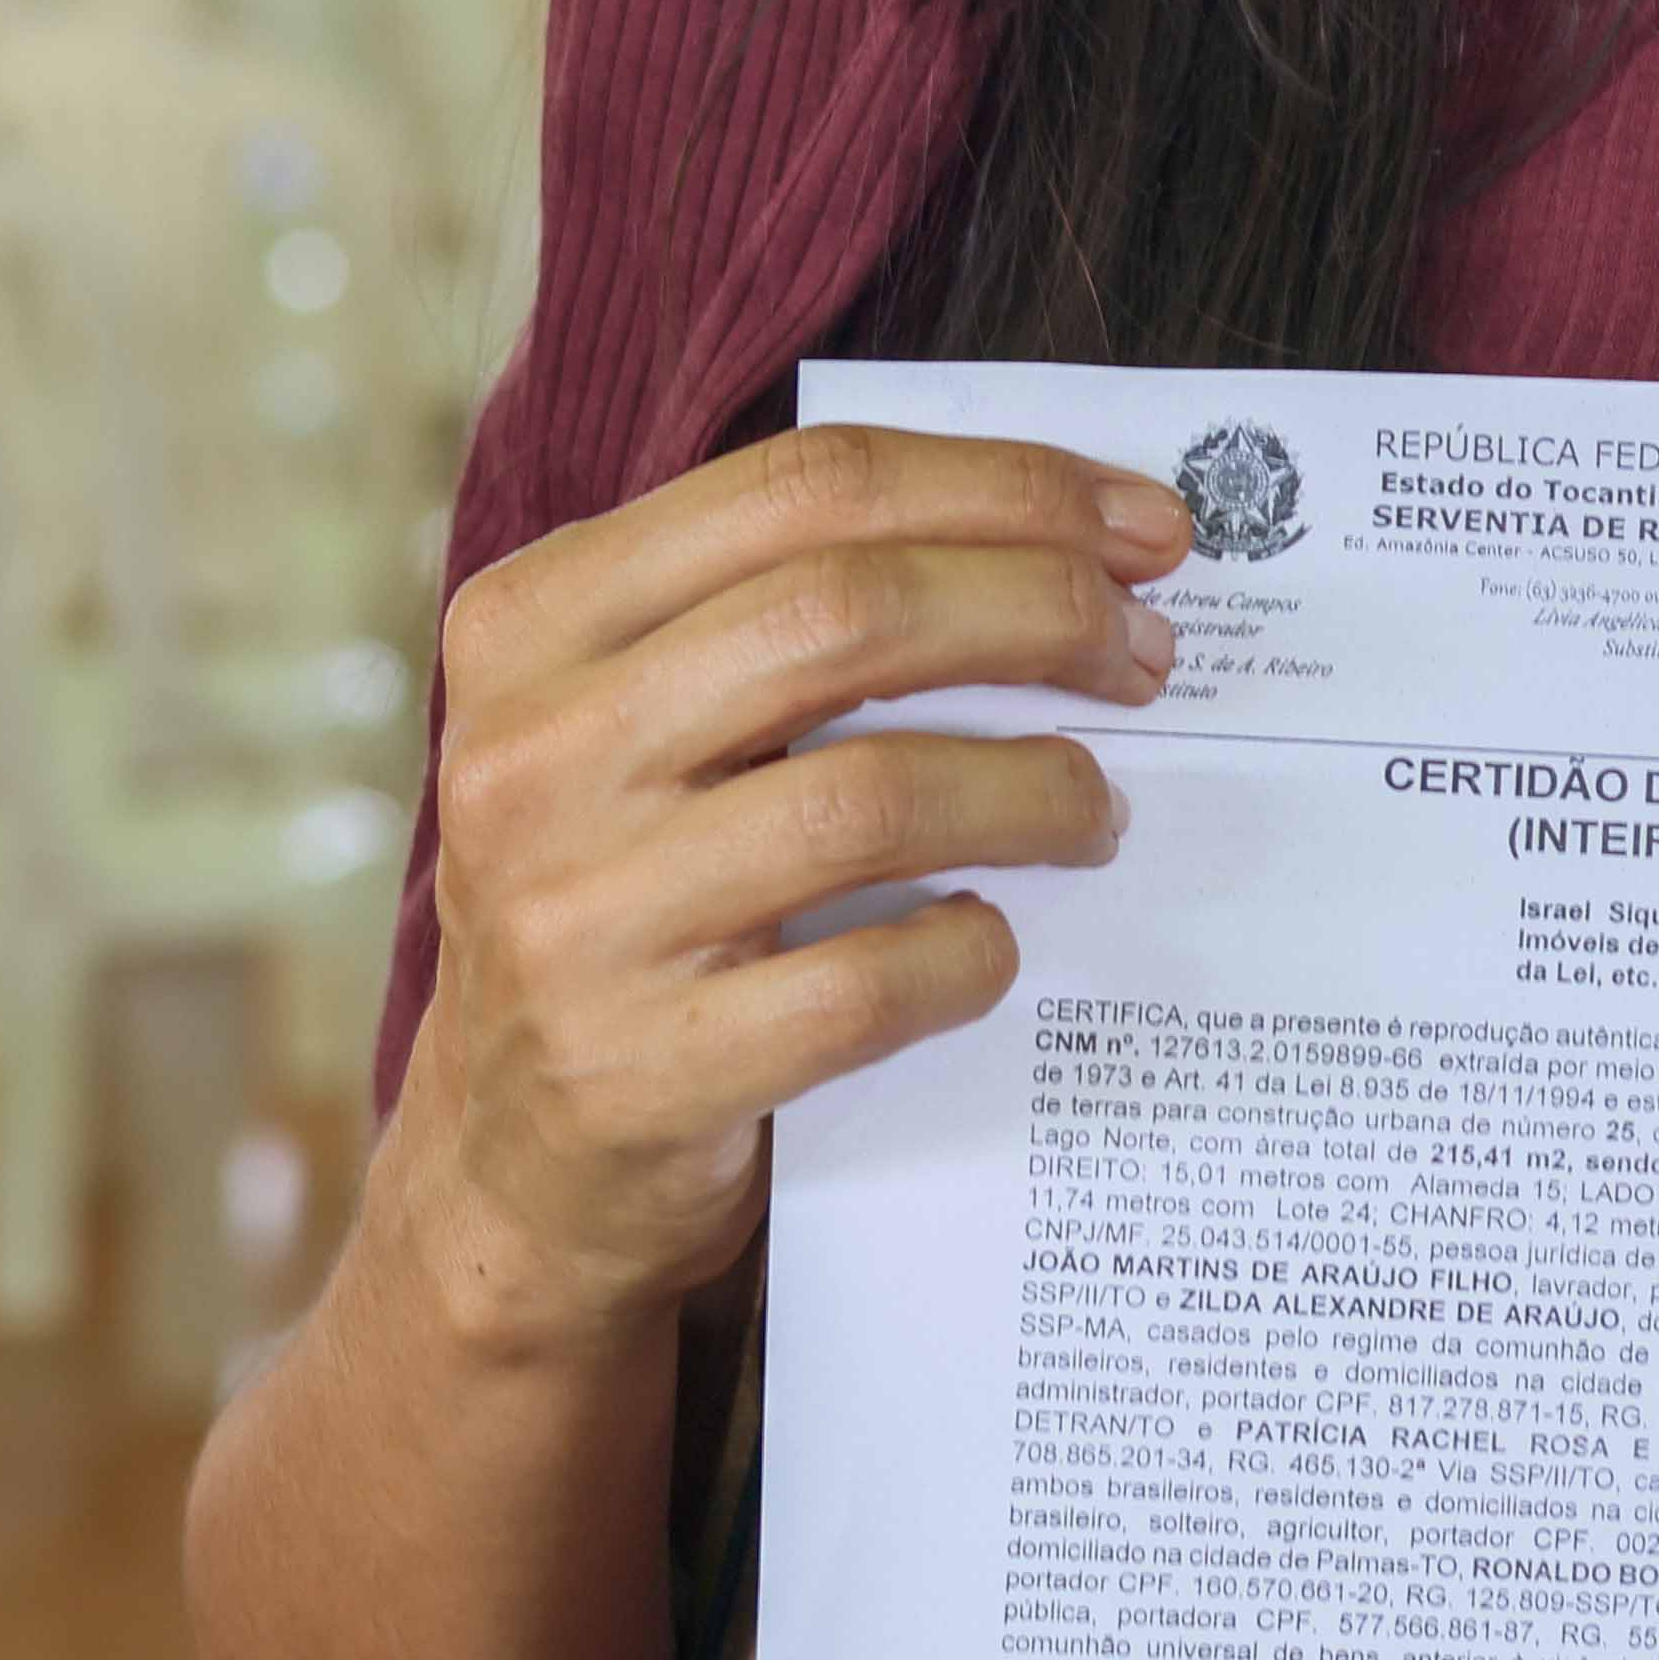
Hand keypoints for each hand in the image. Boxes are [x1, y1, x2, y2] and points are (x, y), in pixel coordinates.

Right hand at [371, 422, 1181, 1373]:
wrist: (511, 1172)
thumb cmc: (625, 909)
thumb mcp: (634, 730)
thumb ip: (779, 624)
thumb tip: (1062, 550)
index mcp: (533, 625)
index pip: (803, 488)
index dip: (1002, 487)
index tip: (1141, 523)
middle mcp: (533, 756)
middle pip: (846, 614)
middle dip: (1040, 611)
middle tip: (1147, 653)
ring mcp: (574, 919)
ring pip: (869, 798)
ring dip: (1034, 789)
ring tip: (1098, 809)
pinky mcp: (638, 1071)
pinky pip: (865, 984)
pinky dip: (968, 955)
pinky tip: (995, 946)